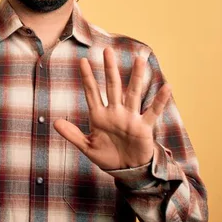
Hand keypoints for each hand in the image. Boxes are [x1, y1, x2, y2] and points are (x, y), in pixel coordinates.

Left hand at [54, 48, 170, 169]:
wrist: (126, 170)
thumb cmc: (107, 157)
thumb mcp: (87, 147)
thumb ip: (72, 134)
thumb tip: (55, 122)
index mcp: (100, 115)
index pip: (92, 92)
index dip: (87, 77)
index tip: (82, 61)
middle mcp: (115, 112)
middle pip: (112, 86)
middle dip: (109, 69)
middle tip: (107, 51)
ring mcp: (130, 117)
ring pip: (133, 93)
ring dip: (136, 77)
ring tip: (139, 59)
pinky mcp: (143, 127)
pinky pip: (152, 111)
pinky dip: (159, 100)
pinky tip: (166, 87)